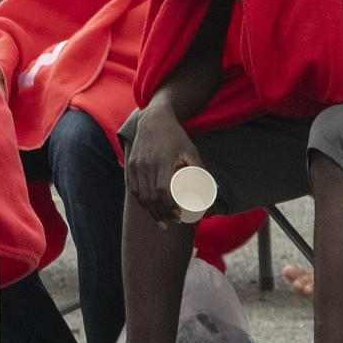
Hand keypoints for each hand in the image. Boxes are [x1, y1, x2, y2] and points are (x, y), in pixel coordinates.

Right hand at [125, 107, 201, 221]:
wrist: (154, 120)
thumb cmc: (176, 137)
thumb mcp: (191, 151)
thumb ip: (200, 169)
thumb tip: (211, 191)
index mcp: (163, 161)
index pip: (162, 191)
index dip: (170, 207)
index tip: (178, 216)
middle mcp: (147, 164)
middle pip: (151, 197)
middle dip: (162, 214)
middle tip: (173, 222)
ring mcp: (136, 165)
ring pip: (141, 195)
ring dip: (151, 211)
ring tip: (162, 220)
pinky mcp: (131, 165)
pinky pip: (133, 188)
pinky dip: (141, 201)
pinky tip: (149, 208)